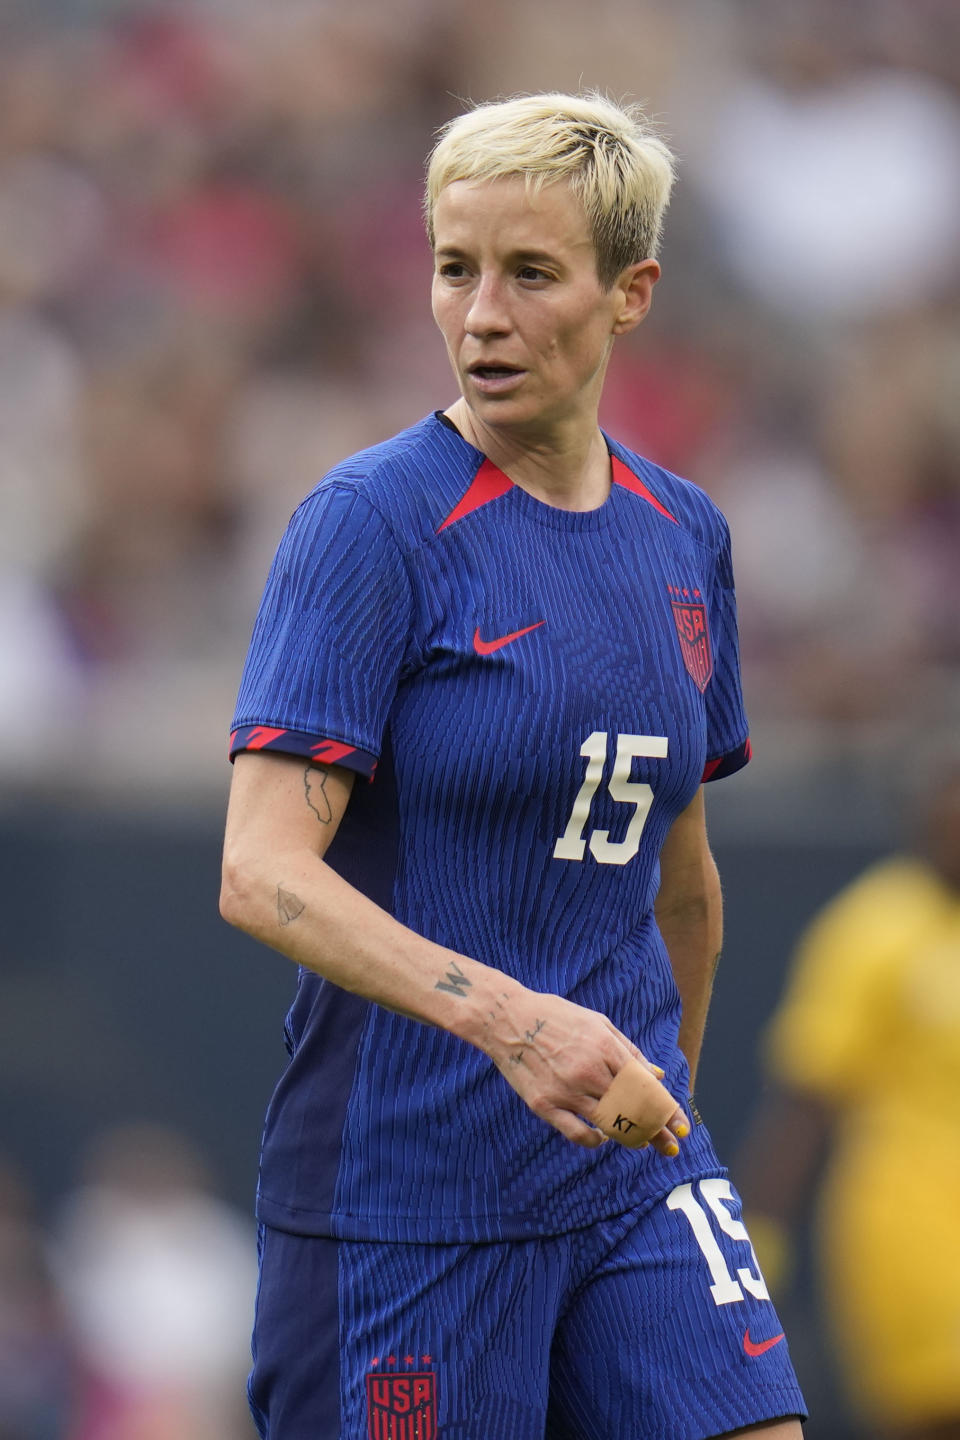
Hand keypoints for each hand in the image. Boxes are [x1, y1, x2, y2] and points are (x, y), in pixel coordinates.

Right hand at [479, 986, 688, 1154]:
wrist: (507, 1019)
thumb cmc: (556, 1016)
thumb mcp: (597, 1022)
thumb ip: (628, 1050)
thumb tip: (657, 1076)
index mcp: (604, 1047)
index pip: (646, 1086)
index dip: (666, 1109)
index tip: (681, 1126)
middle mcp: (588, 1071)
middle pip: (632, 1110)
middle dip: (656, 1131)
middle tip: (671, 1147)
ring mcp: (565, 1090)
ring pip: (608, 1125)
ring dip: (630, 1138)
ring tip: (643, 1144)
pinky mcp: (544, 1105)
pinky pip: (577, 1133)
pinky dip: (595, 1141)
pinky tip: (602, 1138)